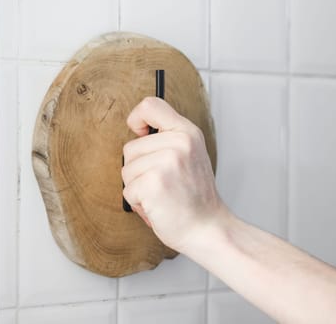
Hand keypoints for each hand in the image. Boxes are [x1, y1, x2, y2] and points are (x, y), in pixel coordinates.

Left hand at [122, 97, 226, 251]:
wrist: (208, 228)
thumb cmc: (195, 197)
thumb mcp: (190, 156)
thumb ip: (168, 139)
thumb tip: (137, 133)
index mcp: (187, 133)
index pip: (150, 105)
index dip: (137, 119)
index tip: (141, 135)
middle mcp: (179, 143)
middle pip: (130, 148)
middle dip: (139, 170)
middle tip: (163, 184)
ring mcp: (166, 162)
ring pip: (126, 170)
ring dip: (138, 188)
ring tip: (162, 195)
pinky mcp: (154, 182)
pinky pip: (128, 190)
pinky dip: (138, 203)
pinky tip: (158, 206)